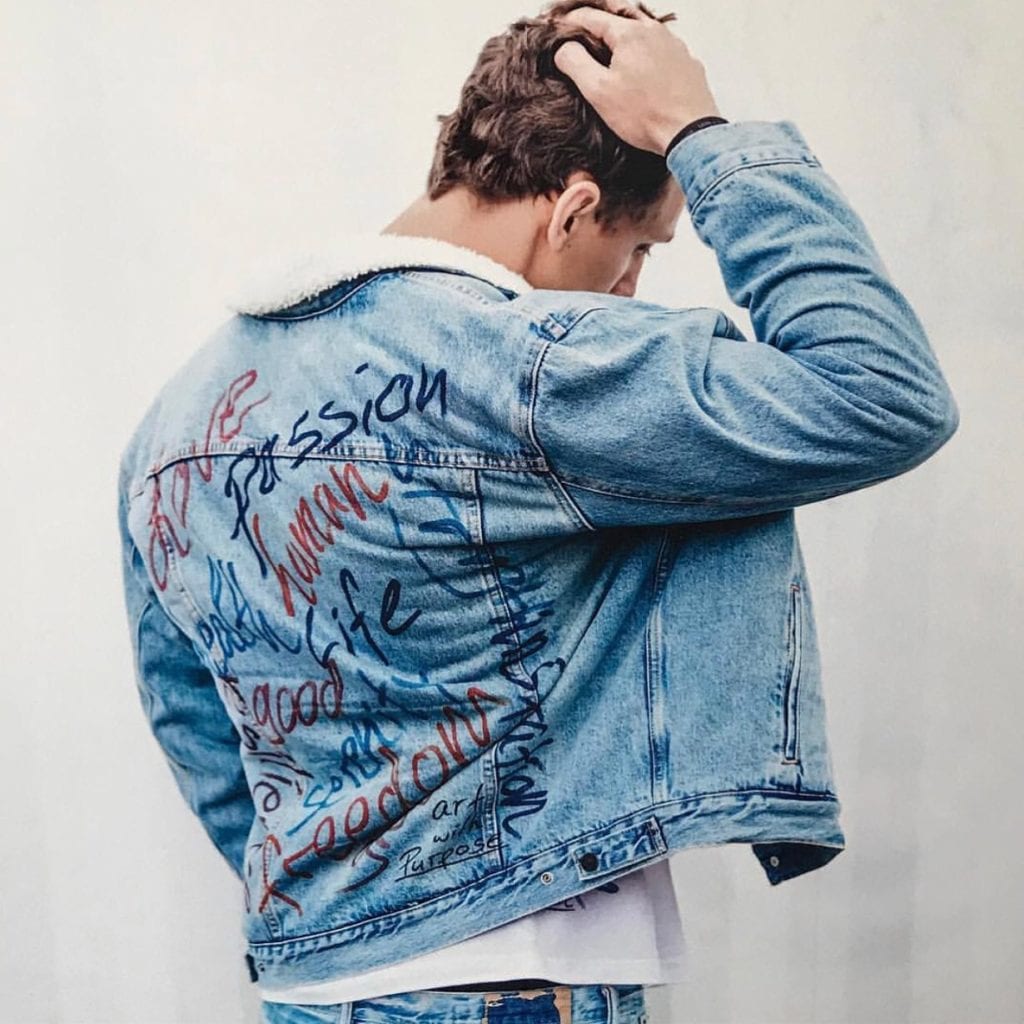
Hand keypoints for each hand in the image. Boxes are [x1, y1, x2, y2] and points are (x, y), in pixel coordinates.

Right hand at [552, 4, 722, 154]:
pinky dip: (647, 46)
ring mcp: (674, 46)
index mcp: (630, 34)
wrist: (689, 132)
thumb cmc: (645, 115)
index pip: (592, 17)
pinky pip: (663, 46)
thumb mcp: (599, 92)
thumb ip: (576, 64)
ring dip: (625, 28)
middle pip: (621, 12)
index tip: (559, 28)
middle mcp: (655, 32)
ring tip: (612, 39)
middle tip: (584, 21)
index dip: (571, 21)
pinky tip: (643, 61)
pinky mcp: (687, 63)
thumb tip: (564, 49)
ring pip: (645, 26)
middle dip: (599, 14)